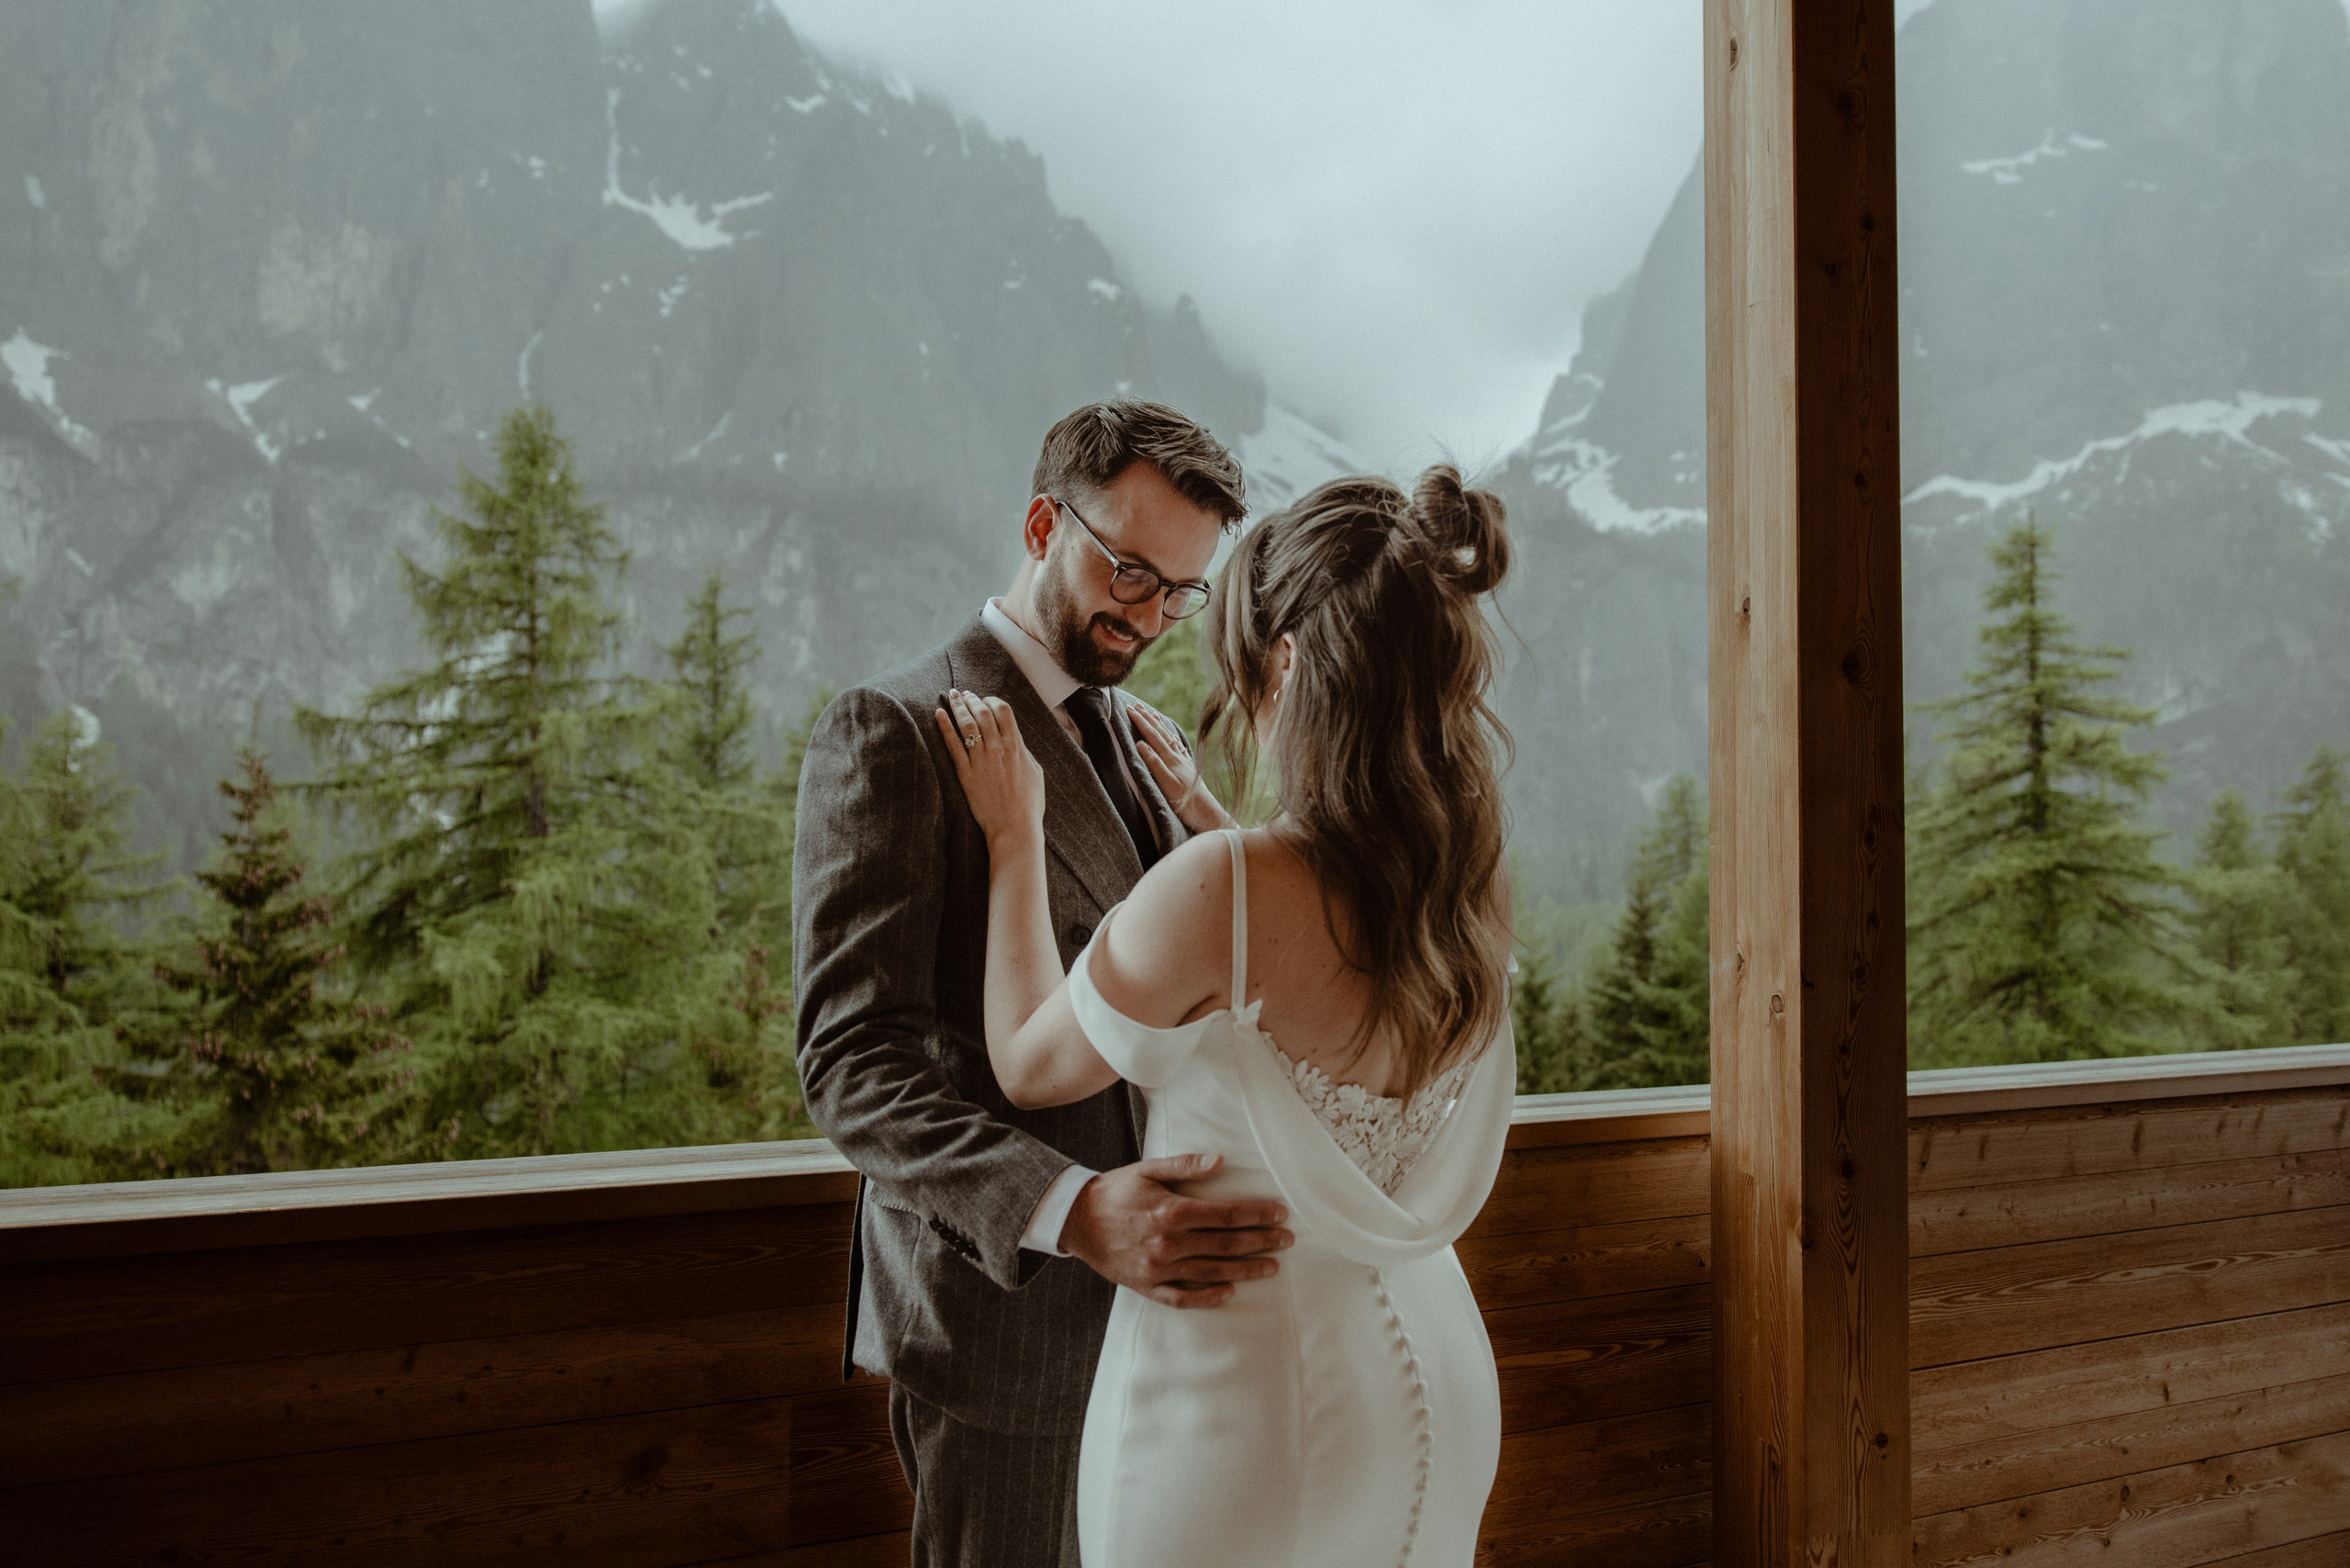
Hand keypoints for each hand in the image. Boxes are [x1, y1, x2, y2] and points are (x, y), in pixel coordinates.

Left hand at [935, 689, 1044, 845]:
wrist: (1014, 828)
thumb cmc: (1029, 804)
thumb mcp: (1036, 772)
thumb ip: (1024, 752)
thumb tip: (1016, 739)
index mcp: (1017, 746)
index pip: (1003, 711)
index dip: (992, 700)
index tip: (985, 699)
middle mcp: (998, 749)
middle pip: (982, 713)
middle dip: (972, 699)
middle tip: (964, 693)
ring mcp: (981, 761)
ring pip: (967, 724)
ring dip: (958, 706)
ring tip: (952, 696)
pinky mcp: (966, 774)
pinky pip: (952, 745)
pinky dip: (945, 727)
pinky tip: (938, 714)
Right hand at [1059, 1153, 1292, 1307]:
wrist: (1076, 1219)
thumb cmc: (1116, 1191)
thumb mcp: (1148, 1169)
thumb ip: (1185, 1166)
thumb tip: (1220, 1162)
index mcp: (1172, 1211)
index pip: (1227, 1215)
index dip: (1257, 1215)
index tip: (1280, 1213)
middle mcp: (1169, 1243)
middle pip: (1226, 1244)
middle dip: (1261, 1241)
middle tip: (1287, 1240)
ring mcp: (1159, 1268)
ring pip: (1213, 1272)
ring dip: (1246, 1270)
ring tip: (1272, 1266)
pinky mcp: (1148, 1286)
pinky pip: (1183, 1297)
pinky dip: (1208, 1297)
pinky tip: (1229, 1292)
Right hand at [1129, 703, 1232, 833]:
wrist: (1208, 815)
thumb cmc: (1186, 804)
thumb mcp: (1166, 785)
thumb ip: (1154, 763)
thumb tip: (1140, 743)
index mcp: (1170, 759)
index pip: (1152, 735)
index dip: (1140, 721)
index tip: (1128, 708)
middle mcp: (1178, 757)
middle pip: (1160, 733)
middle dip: (1147, 718)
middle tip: (1135, 705)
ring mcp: (1184, 762)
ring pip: (1169, 738)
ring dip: (1159, 725)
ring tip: (1151, 714)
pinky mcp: (1188, 769)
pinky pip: (1178, 746)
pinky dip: (1172, 737)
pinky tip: (1172, 736)